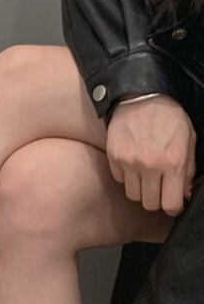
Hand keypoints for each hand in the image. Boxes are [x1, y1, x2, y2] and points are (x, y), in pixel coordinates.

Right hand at [107, 94, 195, 215]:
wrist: (142, 96)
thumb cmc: (169, 117)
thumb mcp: (189, 140)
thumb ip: (187, 169)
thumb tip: (183, 193)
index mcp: (173, 162)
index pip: (170, 204)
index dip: (172, 207)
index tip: (172, 202)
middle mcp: (150, 166)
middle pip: (149, 204)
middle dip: (156, 199)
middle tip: (159, 188)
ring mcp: (130, 163)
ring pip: (133, 195)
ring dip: (140, 189)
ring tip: (146, 175)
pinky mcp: (115, 159)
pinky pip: (121, 180)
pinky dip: (127, 176)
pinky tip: (134, 162)